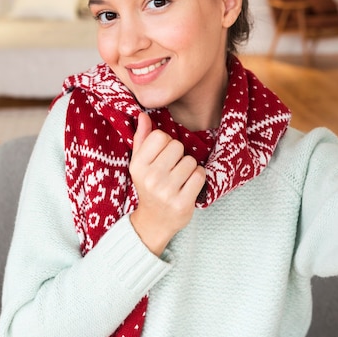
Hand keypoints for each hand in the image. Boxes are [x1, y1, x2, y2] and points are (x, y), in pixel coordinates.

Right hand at [129, 113, 205, 254]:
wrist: (154, 222)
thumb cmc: (149, 187)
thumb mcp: (140, 164)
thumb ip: (142, 139)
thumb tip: (143, 115)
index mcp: (138, 166)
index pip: (160, 136)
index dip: (166, 144)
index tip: (162, 157)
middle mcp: (150, 178)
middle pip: (177, 146)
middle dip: (179, 156)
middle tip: (172, 171)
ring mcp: (166, 191)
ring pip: (191, 161)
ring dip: (189, 169)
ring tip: (180, 180)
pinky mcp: (182, 203)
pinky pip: (200, 175)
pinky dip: (198, 179)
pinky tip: (188, 187)